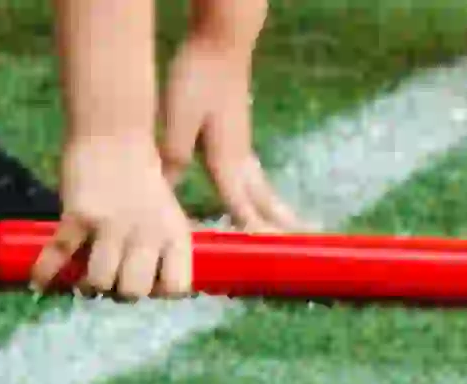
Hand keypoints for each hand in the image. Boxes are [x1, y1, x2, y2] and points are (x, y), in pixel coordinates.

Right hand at [47, 137, 208, 297]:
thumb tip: (146, 285)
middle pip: (133, 291)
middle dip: (120, 291)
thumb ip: (160, 246)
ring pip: (98, 281)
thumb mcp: (166, 211)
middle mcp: (147, 232)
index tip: (149, 284)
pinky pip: (59, 255)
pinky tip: (39, 281)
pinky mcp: (78, 215)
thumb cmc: (141, 176)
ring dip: (88, 283)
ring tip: (84, 273)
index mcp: (174, 232)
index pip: (176, 287)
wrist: (114, 133)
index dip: (160, 292)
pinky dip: (46, 271)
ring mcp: (111, 224)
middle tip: (112, 278)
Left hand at [153, 40, 304, 232]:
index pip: (242, 208)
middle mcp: (240, 158)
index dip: (253, 234)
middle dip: (281, 226)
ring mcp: (243, 145)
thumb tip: (162, 197)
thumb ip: (173, 160)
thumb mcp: (176, 122)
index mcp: (226, 161)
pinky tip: (257, 193)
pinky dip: (261, 192)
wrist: (220, 42)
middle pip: (263, 201)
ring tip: (293, 227)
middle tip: (304, 246)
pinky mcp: (239, 135)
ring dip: (276, 209)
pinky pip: (254, 175)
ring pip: (263, 187)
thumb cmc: (197, 79)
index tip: (265, 257)